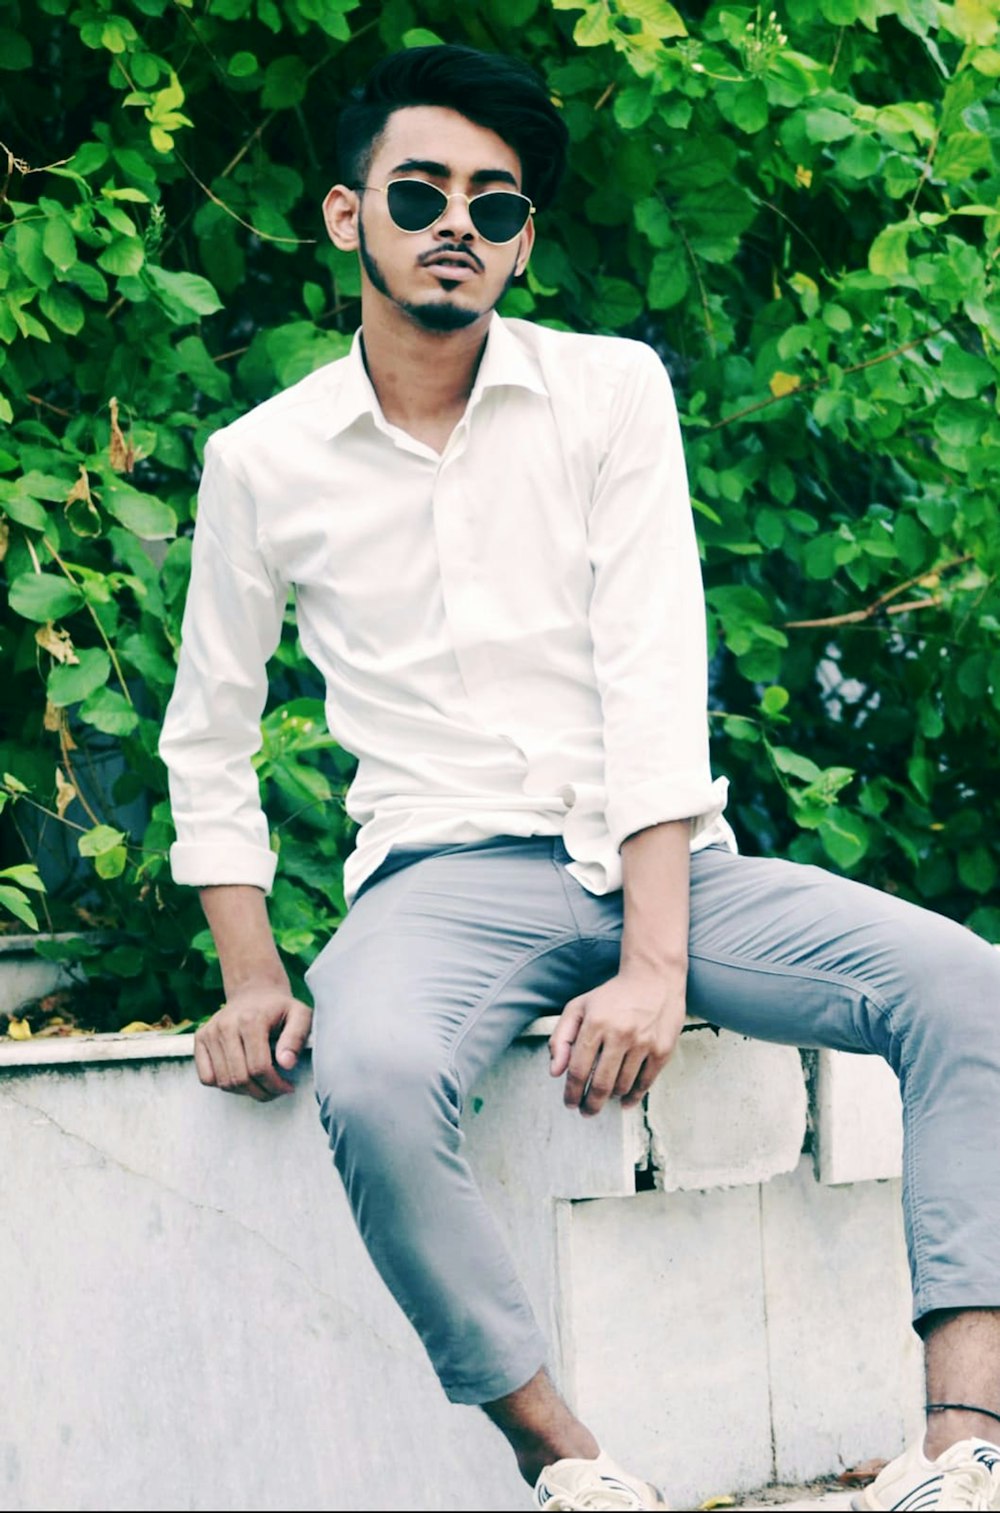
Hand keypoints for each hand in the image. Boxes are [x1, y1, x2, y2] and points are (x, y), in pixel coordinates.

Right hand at [193, 982, 312, 1101]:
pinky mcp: (200, 1038)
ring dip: (244, 1092)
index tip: (287, 1087)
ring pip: (223, 1081)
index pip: (259, 1067)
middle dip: (261, 1092)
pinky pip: (207, 1077)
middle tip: (275, 1090)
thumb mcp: (300, 1015)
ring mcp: (210, 1032)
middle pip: (240, 1078)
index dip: (275, 1085)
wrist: (254, 992)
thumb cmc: (279, 1008)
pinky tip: (241, 1077)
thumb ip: (296, 1038)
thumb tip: (286, 1064)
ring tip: (260, 1085)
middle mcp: (226, 1025)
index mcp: (251, 1020)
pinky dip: (224, 1085)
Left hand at [548, 964, 686, 1117]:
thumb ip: (561, 1038)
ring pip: (622, 1086)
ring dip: (610, 1098)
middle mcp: (620, 1034)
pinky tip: (624, 1101)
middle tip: (586, 1112)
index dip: (571, 1092)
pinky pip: (645, 1083)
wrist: (653, 978)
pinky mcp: (662, 1049)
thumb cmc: (612, 995)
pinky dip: (634, 1097)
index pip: (578, 1069)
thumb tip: (555, 1072)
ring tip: (604, 1098)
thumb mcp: (579, 1007)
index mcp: (596, 1023)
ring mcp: (643, 1043)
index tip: (570, 1103)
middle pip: (600, 1084)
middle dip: (590, 1104)